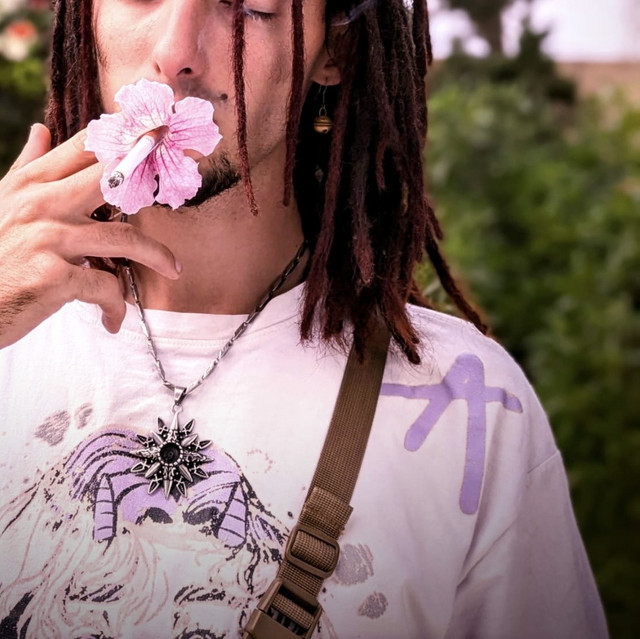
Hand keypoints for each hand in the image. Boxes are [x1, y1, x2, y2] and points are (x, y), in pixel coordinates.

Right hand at [0, 124, 180, 348]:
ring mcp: (48, 240)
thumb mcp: (2, 203)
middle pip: (111, 178)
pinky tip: (112, 319)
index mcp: (30, 184)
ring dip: (156, 256)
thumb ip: (27, 168)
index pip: (84, 146)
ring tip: (171, 269)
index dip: (125, 138)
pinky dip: (116, 306)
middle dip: (151, 175)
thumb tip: (41, 129)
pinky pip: (107, 288)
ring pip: (124, 239)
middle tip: (182, 177)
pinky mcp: (54, 277)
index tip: (157, 134)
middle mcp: (40, 205)